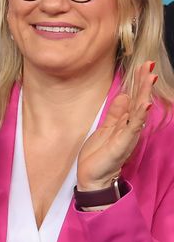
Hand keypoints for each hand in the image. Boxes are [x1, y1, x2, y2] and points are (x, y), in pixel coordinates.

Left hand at [77, 60, 156, 191]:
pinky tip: (144, 103)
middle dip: (143, 83)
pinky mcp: (124, 142)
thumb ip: (116, 113)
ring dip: (144, 93)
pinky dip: (139, 114)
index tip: (143, 66)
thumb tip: (124, 95)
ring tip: (149, 78)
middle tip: (148, 65)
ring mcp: (128, 134)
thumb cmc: (99, 154)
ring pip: (139, 110)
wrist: (93, 176)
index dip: (138, 83)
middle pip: (139, 100)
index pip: (134, 98)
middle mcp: (130, 127)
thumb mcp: (106, 128)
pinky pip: (133, 126)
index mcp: (125, 122)